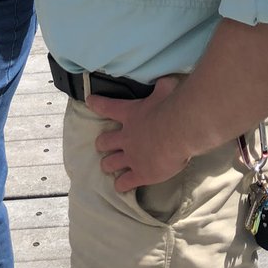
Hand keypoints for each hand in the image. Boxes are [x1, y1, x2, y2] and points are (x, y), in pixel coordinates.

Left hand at [87, 75, 189, 191]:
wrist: (178, 131)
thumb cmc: (172, 106)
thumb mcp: (167, 89)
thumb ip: (163, 86)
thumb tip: (165, 81)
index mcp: (130, 114)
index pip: (107, 107)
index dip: (97, 104)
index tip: (89, 101)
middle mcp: (126, 137)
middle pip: (104, 142)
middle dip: (102, 144)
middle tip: (104, 145)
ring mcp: (131, 157)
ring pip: (110, 164)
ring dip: (109, 165)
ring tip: (109, 167)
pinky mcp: (140, 174)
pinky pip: (125, 183)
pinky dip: (122, 185)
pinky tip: (122, 186)